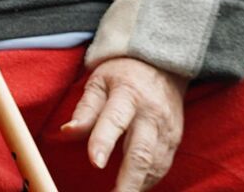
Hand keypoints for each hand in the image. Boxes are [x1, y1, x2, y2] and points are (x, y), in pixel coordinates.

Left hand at [57, 57, 187, 191]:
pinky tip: (135, 187)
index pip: (114, 119)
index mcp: (127, 94)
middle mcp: (151, 114)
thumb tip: (68, 131)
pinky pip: (163, 165)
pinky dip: (149, 180)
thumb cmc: (124, 74)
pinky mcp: (175, 139)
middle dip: (128, 181)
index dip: (104, 141)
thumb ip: (85, 109)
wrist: (163, 65)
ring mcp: (166, 128)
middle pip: (141, 152)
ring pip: (155, 164)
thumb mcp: (99, 81)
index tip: (95, 163)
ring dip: (138, 185)